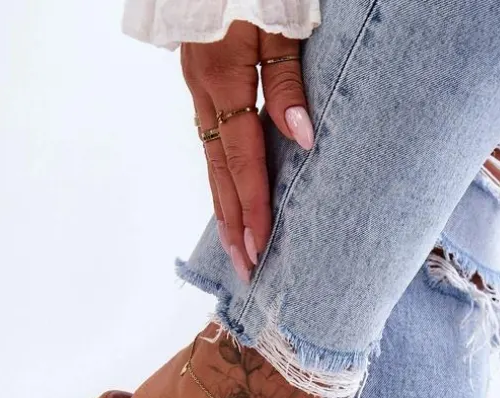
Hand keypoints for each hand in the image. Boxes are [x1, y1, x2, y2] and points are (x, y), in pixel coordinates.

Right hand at [182, 22, 313, 281]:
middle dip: (234, 224)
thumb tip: (302, 140)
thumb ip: (288, 81)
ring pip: (211, 155)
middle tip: (246, 270)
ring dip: (225, 204)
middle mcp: (203, 87)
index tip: (263, 250)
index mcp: (223, 78)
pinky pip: (210, 135)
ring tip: (239, 245)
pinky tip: (230, 190)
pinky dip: (221, 171)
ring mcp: (197, 81)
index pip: (241, 161)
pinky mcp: (201, 73)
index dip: (253, 209)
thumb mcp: (282, 20)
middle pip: (218, 171)